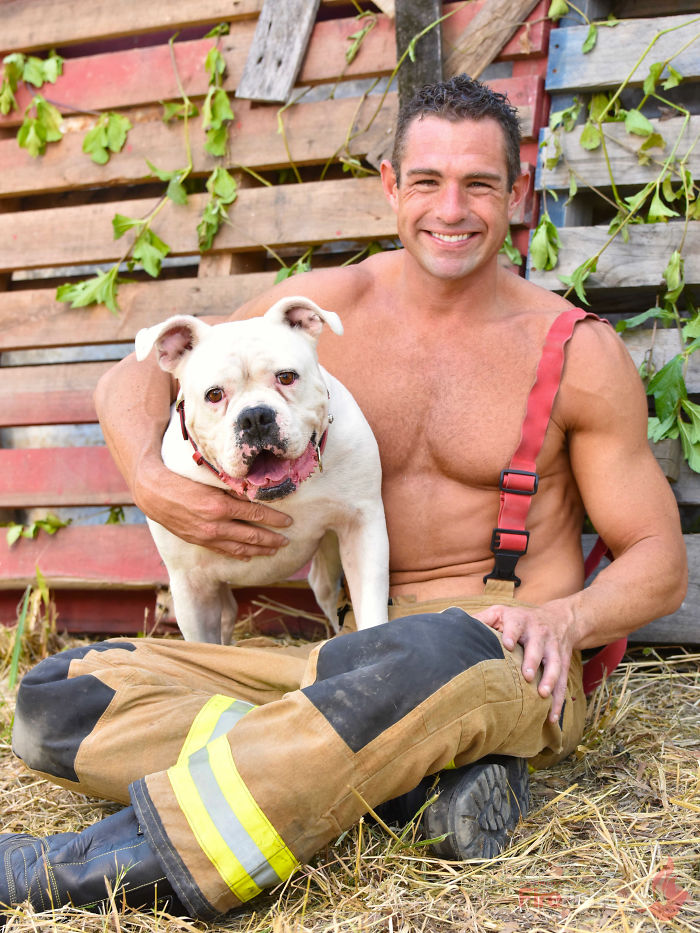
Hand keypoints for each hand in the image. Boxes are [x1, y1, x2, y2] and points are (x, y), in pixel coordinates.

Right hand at [134, 455, 291, 559]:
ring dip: (259, 550)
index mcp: (220, 506)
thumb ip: (233, 488)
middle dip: (272, 539)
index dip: (274, 519)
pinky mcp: (199, 541)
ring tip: (274, 551)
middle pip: (251, 535)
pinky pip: (223, 551)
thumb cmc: (183, 480)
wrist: (154, 494)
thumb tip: (256, 493)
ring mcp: (207, 536)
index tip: (288, 522)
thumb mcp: (210, 480)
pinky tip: (248, 556)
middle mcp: (215, 525)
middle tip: (287, 541)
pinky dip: (238, 554)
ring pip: (239, 548)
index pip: (255, 514)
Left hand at [471, 602, 577, 722]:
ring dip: (550, 680)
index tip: (509, 645)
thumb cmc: (520, 619)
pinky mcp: (562, 663)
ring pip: (554, 664)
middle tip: (527, 676)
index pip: (516, 625)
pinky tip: (552, 717)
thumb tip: (454, 628)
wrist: (558, 618)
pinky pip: (562, 682)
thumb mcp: (501, 613)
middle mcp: (539, 633)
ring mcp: (553, 649)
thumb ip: (481, 620)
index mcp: (521, 621)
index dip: (512, 634)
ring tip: (543, 694)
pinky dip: (558, 700)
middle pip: (537, 646)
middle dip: (533, 661)